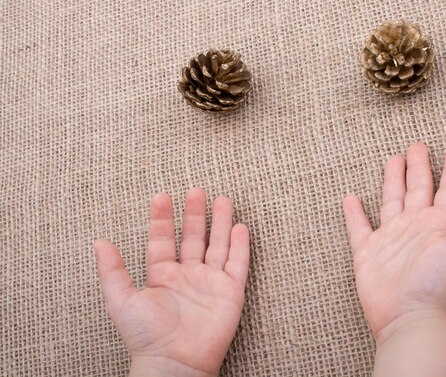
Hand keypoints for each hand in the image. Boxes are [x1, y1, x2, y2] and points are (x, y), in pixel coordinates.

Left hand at [94, 188, 249, 376]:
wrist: (175, 361)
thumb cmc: (146, 335)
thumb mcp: (120, 300)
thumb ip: (112, 270)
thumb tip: (99, 242)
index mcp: (162, 275)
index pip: (163, 239)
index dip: (162, 218)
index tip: (162, 196)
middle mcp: (188, 275)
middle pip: (194, 237)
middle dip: (195, 214)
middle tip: (196, 190)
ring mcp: (211, 282)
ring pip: (218, 245)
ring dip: (221, 223)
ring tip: (223, 200)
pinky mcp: (231, 291)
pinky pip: (238, 264)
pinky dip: (240, 246)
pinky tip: (240, 227)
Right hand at [343, 143, 445, 343]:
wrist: (409, 319)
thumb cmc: (438, 288)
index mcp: (438, 225)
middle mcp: (416, 227)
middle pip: (418, 189)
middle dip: (419, 167)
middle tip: (418, 145)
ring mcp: (391, 239)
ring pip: (392, 201)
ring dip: (392, 181)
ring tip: (393, 161)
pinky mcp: (369, 253)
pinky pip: (360, 228)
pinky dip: (355, 214)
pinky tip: (351, 199)